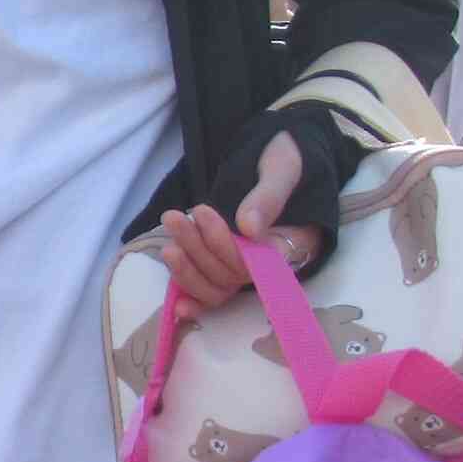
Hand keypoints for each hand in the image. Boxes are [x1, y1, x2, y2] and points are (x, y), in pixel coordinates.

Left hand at [157, 132, 321, 308]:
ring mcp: (247, 267)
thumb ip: (268, 196)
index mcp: (295, 241)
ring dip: (189, 270)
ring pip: (220, 286)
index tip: (203, 212)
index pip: (260, 261)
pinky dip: (196, 298)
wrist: (274, 157)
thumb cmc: (283, 159)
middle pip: (234, 274)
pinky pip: (213, 292)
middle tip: (174, 217)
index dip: (228, 245)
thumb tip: (248, 227)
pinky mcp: (227, 267)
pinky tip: (177, 304)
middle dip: (200, 249)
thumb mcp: (282, 167)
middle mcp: (273, 262)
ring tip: (167, 243)